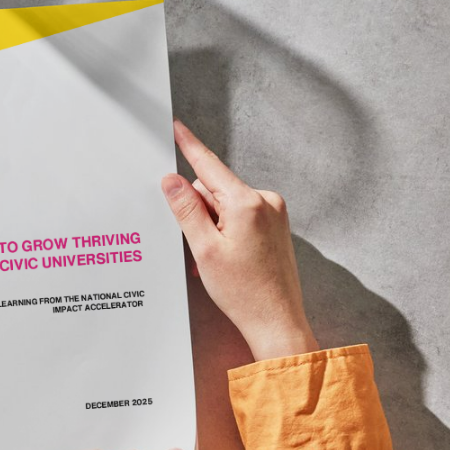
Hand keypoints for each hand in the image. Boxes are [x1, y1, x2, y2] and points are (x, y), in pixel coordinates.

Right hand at [161, 119, 317, 361]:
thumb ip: (186, 209)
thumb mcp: (205, 249)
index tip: (177, 126)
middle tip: (199, 247)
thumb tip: (172, 181)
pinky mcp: (275, 227)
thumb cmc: (245, 292)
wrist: (277, 322)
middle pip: (214, 189)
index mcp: (247, 203)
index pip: (209, 165)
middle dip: (199, 212)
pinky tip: (226, 259)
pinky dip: (225, 233)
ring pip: (225, 205)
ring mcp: (273, 214)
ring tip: (215, 260)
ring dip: (211, 227)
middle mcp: (266, 202)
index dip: (189, 145)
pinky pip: (239, 217)